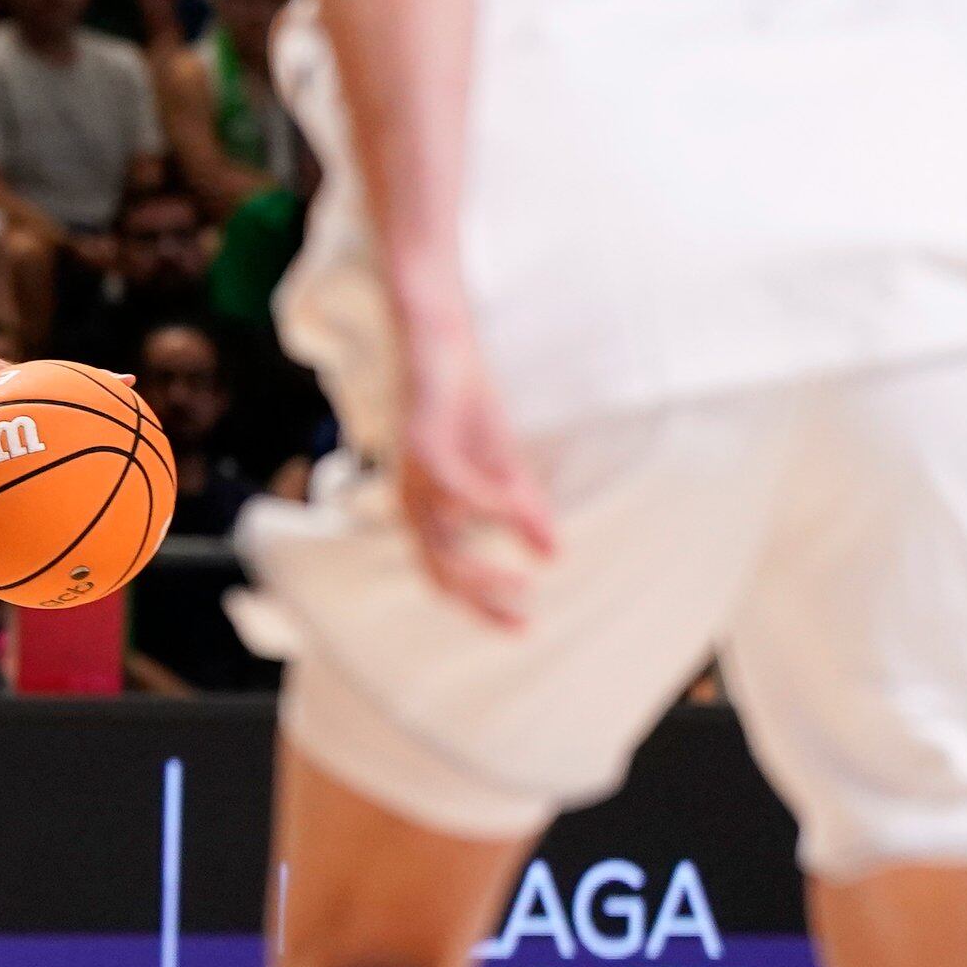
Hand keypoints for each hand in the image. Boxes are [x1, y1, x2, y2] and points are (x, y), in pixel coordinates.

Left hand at [392, 311, 553, 626]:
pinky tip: (517, 511)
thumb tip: (554, 556)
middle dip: (481, 600)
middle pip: (439, 569)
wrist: (438, 338)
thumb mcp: (503, 463)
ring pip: (442, 538)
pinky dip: (488, 506)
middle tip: (526, 621)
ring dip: (485, 565)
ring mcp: (413, 474)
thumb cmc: (465, 400)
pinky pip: (455, 488)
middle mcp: (412, 499)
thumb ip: (522, 508)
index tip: (524, 628)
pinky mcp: (424, 441)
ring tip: (527, 581)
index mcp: (426, 509)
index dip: (482, 606)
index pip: (447, 574)